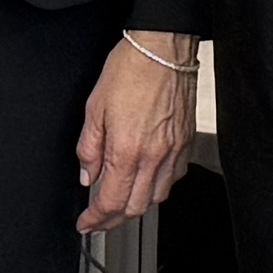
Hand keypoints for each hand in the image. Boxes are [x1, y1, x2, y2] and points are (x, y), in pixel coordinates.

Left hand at [76, 37, 193, 229]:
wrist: (162, 49)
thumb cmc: (130, 70)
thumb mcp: (94, 109)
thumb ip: (89, 148)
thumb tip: (88, 174)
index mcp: (127, 150)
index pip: (110, 201)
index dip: (95, 220)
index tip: (86, 224)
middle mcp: (154, 156)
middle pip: (135, 208)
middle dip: (113, 221)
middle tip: (99, 221)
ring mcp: (173, 151)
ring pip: (157, 198)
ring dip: (136, 206)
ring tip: (121, 201)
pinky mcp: (186, 142)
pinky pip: (173, 178)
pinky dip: (157, 187)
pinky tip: (146, 179)